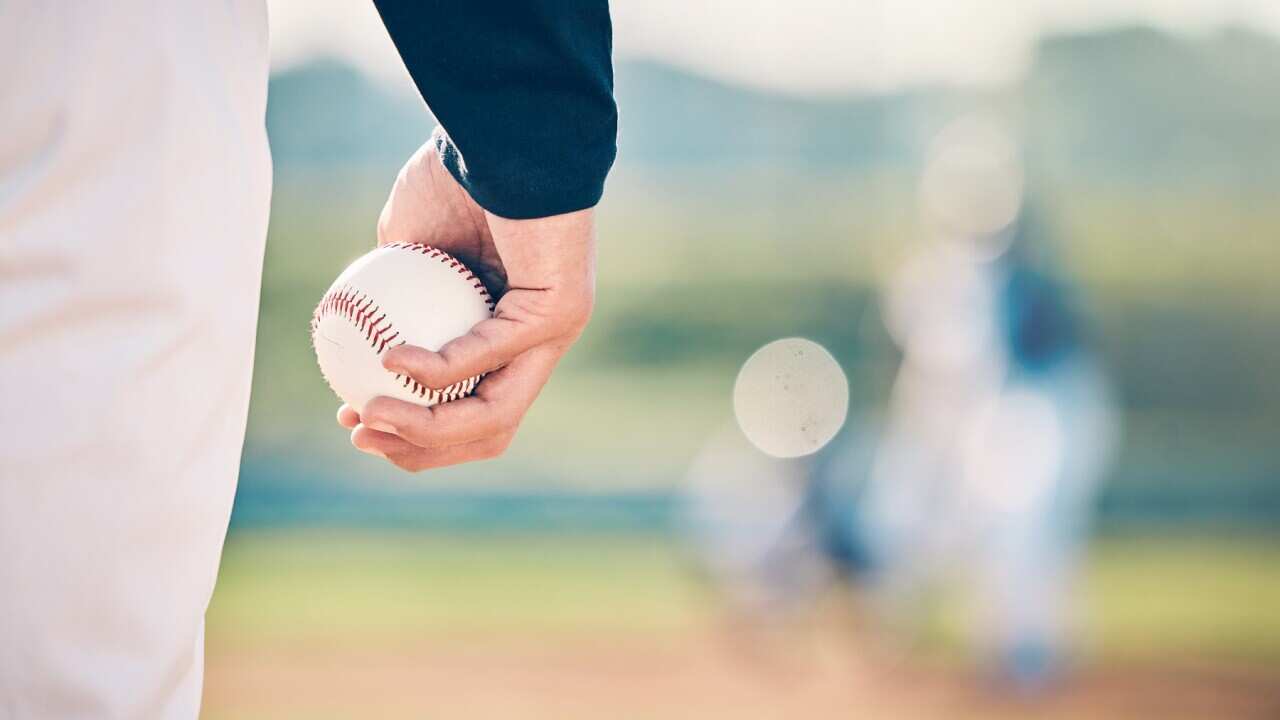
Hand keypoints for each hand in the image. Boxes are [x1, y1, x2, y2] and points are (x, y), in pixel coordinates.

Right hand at [337, 141, 595, 470]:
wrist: (503, 131)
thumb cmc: (460, 176)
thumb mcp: (411, 241)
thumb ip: (394, 291)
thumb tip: (357, 330)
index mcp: (509, 332)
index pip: (469, 409)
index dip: (412, 429)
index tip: (355, 418)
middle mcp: (539, 342)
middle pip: (485, 430)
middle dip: (417, 446)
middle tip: (359, 432)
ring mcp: (556, 331)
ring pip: (494, 413)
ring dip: (425, 427)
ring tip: (370, 415)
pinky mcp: (560, 309)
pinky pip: (491, 353)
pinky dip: (438, 368)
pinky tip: (393, 362)